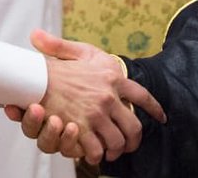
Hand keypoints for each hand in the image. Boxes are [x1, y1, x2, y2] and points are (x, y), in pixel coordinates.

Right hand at [12, 29, 164, 163]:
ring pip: (117, 142)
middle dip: (133, 141)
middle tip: (129, 145)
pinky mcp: (82, 128)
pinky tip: (94, 154)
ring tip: (112, 152)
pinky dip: (96, 155)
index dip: (153, 109)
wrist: (36, 74)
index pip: (142, 96)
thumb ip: (90, 51)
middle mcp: (108, 97)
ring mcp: (96, 114)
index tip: (161, 117)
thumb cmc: (57, 63)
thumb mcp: (77, 51)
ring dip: (116, 150)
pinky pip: (97, 149)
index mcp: (112, 77)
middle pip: (134, 127)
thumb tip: (73, 42)